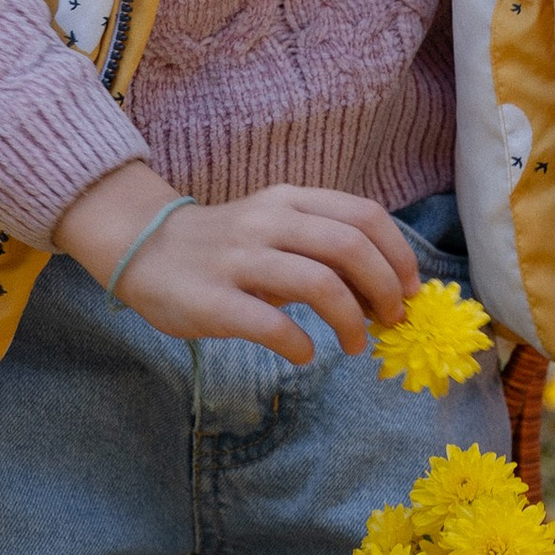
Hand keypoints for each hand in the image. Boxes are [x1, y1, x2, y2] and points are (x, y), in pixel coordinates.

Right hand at [53, 167, 420, 363]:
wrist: (144, 249)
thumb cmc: (226, 246)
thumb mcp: (276, 228)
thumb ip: (324, 247)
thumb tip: (385, 289)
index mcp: (290, 200)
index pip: (365, 216)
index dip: (399, 255)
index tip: (411, 290)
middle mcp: (268, 222)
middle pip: (350, 247)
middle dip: (385, 289)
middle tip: (391, 321)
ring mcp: (240, 259)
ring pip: (319, 283)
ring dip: (352, 321)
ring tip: (355, 344)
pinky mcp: (214, 300)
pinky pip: (272, 325)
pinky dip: (300, 344)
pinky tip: (304, 354)